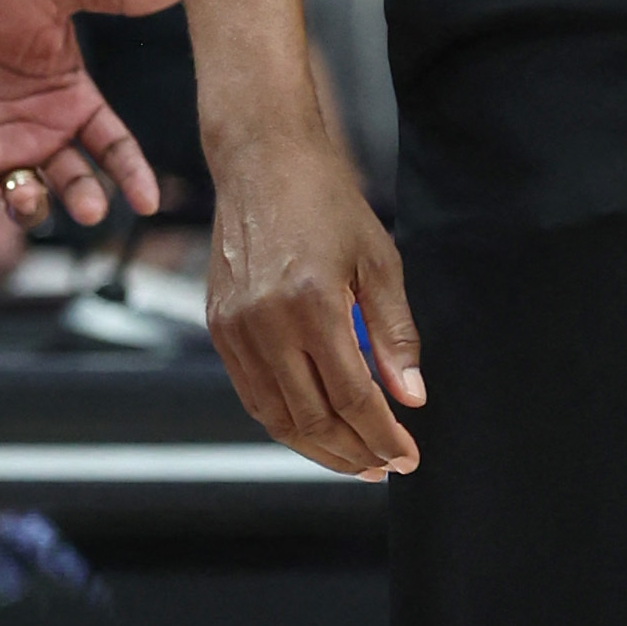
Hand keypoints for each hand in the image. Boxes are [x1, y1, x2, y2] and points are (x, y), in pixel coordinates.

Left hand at [0, 0, 182, 227]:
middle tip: (88, 210)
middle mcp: (43, 130)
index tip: (148, 202)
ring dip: (32, 207)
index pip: (115, 148)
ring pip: (27, 196)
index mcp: (74, 99)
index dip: (133, 176)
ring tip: (28, 195)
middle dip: (85, 200)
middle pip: (76, 181)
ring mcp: (0, 144)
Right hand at [205, 122, 422, 476]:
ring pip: (275, 414)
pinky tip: (311, 423)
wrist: (261, 161)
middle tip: (384, 463)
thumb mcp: (380, 263)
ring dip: (316, 446)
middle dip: (354, 451)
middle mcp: (264, 320)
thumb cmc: (322, 201)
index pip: (353, 398)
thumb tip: (409, 396)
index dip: (384, 437)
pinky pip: (249, 390)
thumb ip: (395, 335)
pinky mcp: (217, 323)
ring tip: (351, 457)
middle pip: (312, 417)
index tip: (406, 455)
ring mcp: (233, 325)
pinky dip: (281, 418)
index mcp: (310, 303)